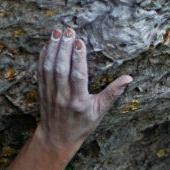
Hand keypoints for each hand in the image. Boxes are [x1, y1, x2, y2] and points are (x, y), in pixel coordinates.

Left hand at [34, 28, 131, 153]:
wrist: (57, 138)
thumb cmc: (82, 124)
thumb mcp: (100, 111)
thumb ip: (112, 93)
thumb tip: (129, 78)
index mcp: (78, 101)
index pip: (78, 76)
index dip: (78, 58)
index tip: (80, 42)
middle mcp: (62, 97)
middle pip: (61, 68)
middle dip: (64, 48)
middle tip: (69, 31)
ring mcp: (50, 94)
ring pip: (49, 68)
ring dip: (53, 48)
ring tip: (58, 32)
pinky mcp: (41, 91)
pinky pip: (40, 71)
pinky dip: (43, 56)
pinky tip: (48, 44)